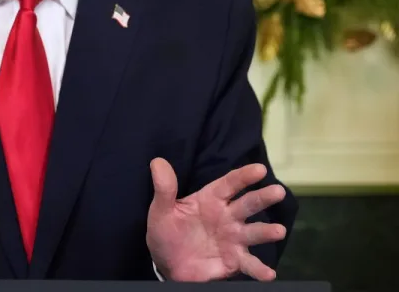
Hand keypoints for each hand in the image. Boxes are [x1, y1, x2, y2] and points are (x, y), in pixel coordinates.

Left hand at [146, 158, 286, 281]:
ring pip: (253, 232)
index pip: (229, 183)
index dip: (243, 176)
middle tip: (277, 191)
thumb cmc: (167, 230)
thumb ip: (164, 188)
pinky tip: (268, 274)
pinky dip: (259, 269)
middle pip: (247, 204)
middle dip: (263, 198)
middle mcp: (227, 216)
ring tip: (279, 231)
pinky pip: (249, 264)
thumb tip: (157, 162)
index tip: (259, 169)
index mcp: (211, 199)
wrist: (166, 262)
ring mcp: (233, 239)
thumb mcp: (161, 209)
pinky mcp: (234, 260)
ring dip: (266, 232)